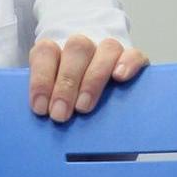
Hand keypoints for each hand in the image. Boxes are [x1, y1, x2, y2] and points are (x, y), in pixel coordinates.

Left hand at [28, 35, 147, 122]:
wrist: (102, 119)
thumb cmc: (72, 113)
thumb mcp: (57, 110)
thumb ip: (50, 109)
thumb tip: (44, 128)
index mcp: (58, 53)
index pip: (47, 52)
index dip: (41, 78)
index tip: (40, 108)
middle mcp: (85, 48)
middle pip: (77, 48)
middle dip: (66, 83)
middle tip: (60, 115)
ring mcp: (111, 52)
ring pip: (106, 48)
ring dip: (94, 78)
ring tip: (84, 107)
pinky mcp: (135, 61)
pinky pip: (134, 54)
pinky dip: (127, 63)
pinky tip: (119, 78)